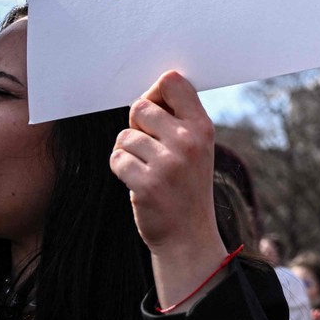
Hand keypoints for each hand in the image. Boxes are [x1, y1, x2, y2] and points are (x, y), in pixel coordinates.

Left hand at [111, 71, 227, 308]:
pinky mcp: (147, 184)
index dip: (155, 93)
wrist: (188, 236)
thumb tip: (152, 89)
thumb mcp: (198, 148)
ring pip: (125, 136)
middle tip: (148, 147)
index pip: (173, 83)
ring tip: (144, 168)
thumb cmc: (187, 185)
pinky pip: (117, 159)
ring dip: (127, 152)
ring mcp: (168, 163)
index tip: (155, 110)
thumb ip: (179, 119)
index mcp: (203, 127)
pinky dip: (121, 168)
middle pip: (140, 107)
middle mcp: (188, 141)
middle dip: (136, 126)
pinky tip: (136, 181)